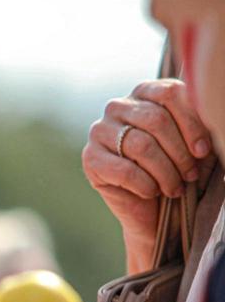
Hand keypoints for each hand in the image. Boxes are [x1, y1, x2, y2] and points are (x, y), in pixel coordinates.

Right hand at [82, 79, 214, 273]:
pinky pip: (123, 170)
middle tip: (190, 174)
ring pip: (141, 145)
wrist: (151, 208)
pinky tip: (152, 192)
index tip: (203, 151)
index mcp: (144, 93)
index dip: (191, 124)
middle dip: (179, 152)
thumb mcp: (192, 142)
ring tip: (175, 188)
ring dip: (165, 172)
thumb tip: (211, 110)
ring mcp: (99, 132)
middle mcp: (117, 107)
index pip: (170, 94)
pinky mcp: (90, 159)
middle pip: (155, 120)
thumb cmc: (176, 170)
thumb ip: (198, 120)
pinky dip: (145, 185)